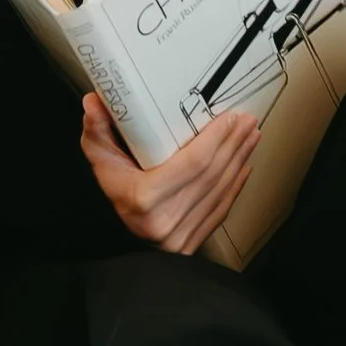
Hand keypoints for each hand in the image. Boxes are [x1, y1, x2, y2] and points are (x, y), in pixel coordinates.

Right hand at [81, 93, 259, 253]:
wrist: (122, 243)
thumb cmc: (114, 194)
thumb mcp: (101, 161)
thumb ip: (97, 131)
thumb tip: (93, 103)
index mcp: (145, 197)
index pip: (192, 162)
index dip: (216, 139)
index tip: (230, 117)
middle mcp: (167, 219)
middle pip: (212, 173)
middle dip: (234, 143)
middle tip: (248, 120)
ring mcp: (183, 234)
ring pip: (221, 188)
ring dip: (240, 158)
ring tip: (252, 136)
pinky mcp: (194, 241)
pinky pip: (223, 206)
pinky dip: (237, 183)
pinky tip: (245, 164)